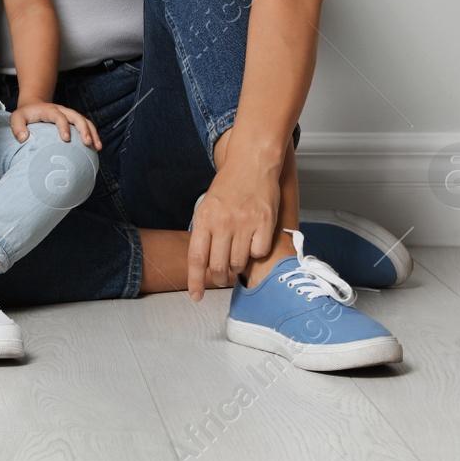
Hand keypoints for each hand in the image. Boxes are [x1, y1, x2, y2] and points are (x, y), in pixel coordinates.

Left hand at [9, 102, 101, 148]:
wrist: (33, 106)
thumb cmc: (25, 115)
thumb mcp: (16, 118)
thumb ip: (17, 127)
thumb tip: (24, 138)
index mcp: (49, 110)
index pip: (59, 116)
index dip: (63, 126)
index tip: (66, 139)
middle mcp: (62, 110)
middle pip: (76, 116)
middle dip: (84, 129)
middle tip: (87, 143)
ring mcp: (69, 115)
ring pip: (85, 121)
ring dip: (93, 133)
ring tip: (98, 147)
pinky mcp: (73, 121)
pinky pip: (86, 126)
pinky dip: (93, 135)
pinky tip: (97, 148)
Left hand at [187, 159, 279, 299]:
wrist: (252, 163)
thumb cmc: (229, 187)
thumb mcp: (207, 206)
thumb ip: (205, 233)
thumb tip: (204, 264)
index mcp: (204, 218)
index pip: (196, 258)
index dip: (194, 281)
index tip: (196, 297)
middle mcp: (223, 222)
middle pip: (218, 266)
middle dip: (219, 278)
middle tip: (222, 277)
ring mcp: (245, 222)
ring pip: (239, 263)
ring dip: (238, 267)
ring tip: (238, 255)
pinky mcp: (265, 222)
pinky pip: (259, 253)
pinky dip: (256, 253)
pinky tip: (254, 240)